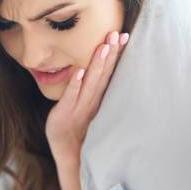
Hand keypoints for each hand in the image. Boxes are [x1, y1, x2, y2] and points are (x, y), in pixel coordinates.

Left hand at [45, 30, 128, 161]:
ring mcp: (80, 108)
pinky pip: (71, 97)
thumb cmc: (79, 129)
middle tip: (117, 33)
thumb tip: (100, 69)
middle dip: (111, 54)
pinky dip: (75, 84)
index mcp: (99, 98)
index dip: (117, 55)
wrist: (69, 155)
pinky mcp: (65, 114)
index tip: (125, 35)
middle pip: (103, 74)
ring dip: (97, 64)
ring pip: (91, 83)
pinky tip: (79, 71)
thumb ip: (95, 89)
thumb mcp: (89, 108)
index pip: (110, 72)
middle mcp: (93, 101)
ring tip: (104, 46)